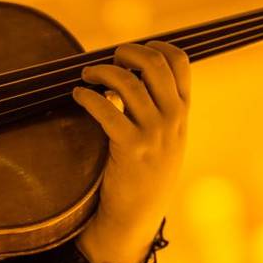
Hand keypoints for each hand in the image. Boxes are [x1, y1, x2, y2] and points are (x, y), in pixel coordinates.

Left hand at [71, 40, 190, 262]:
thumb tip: (129, 69)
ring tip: (86, 76)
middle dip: (126, 53)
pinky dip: (89, 96)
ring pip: (128, 83)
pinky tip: (79, 96)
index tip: (132, 52)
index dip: (154, 46)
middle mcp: (173, 119)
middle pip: (154, 63)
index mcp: (183, 112)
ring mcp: (154, 133)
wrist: (137, 216)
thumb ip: (158, 106)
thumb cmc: (145, 173)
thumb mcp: (166, 137)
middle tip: (107, 61)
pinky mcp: (130, 148)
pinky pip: (107, 109)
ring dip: (102, 72)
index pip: (180, 61)